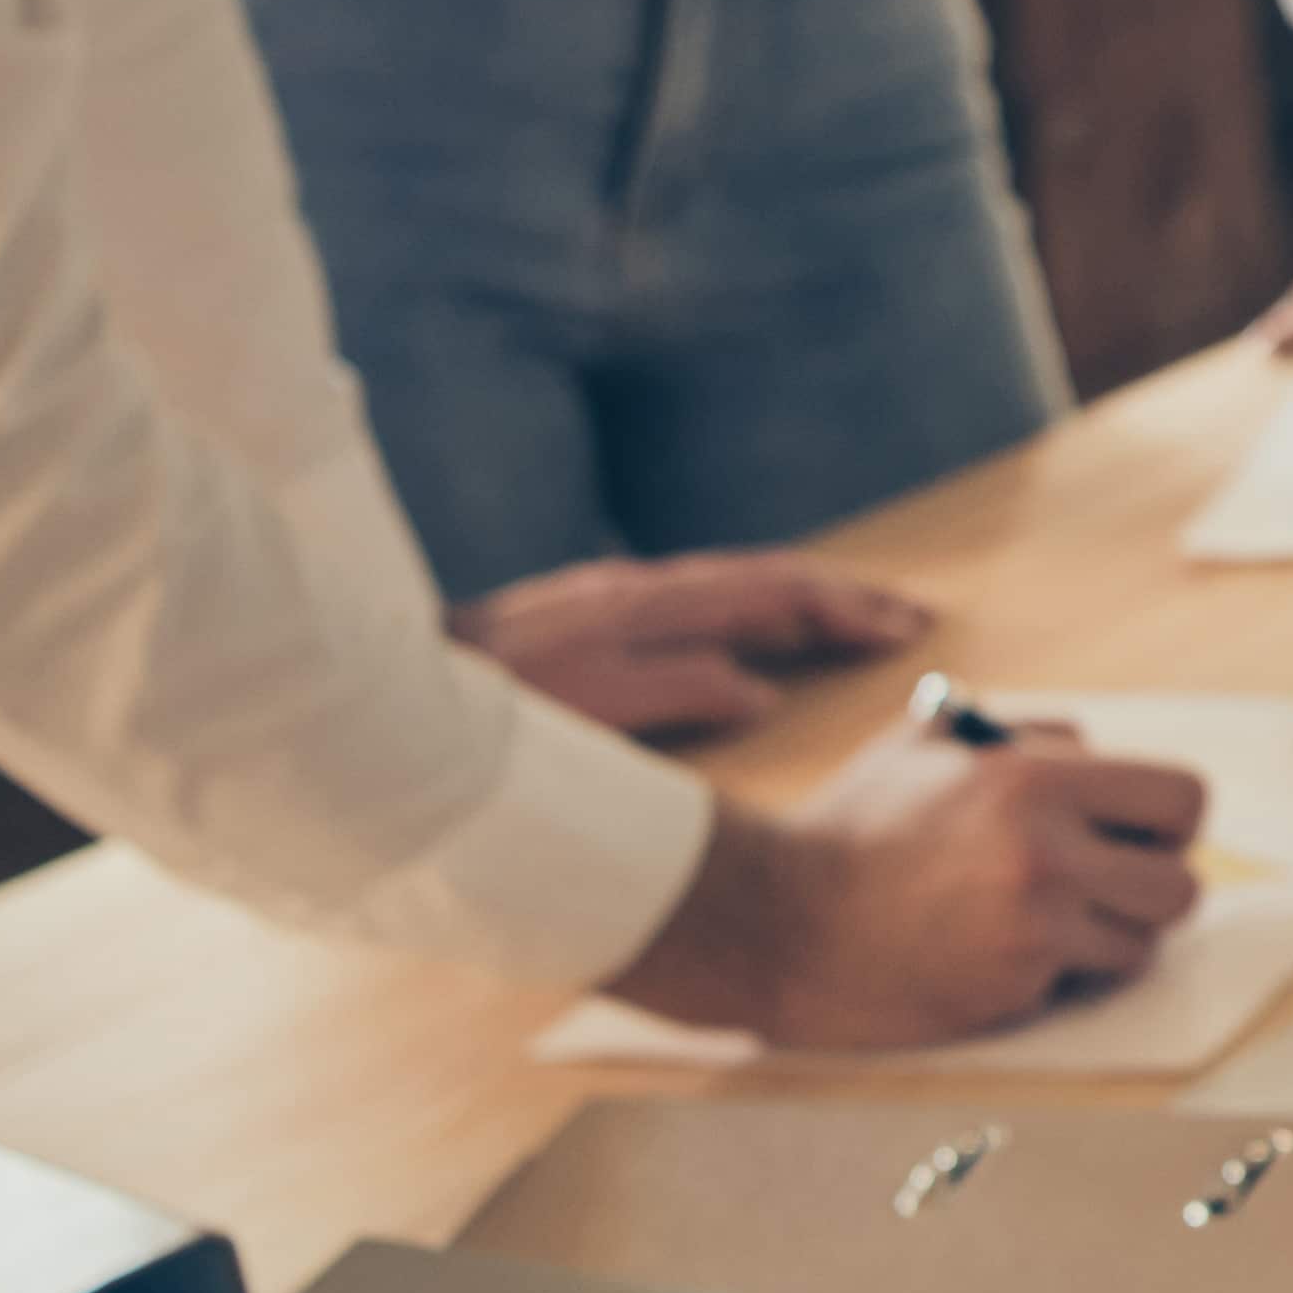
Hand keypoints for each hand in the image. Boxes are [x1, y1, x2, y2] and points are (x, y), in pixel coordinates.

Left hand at [452, 552, 930, 740]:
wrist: (379, 683)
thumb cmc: (482, 714)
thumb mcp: (585, 715)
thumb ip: (676, 692)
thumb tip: (761, 691)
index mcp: (646, 611)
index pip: (772, 594)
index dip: (844, 611)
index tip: (908, 630)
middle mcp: (634, 591)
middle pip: (762, 577)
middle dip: (843, 596)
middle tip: (914, 617)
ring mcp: (607, 596)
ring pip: (728, 582)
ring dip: (802, 596)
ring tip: (859, 615)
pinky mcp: (583, 610)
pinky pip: (694, 595)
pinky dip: (750, 604)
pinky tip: (756, 627)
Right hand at [603, 717, 1216, 1050]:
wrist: (775, 923)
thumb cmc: (851, 829)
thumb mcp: (925, 743)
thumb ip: (1022, 734)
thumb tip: (1096, 748)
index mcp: (1034, 779)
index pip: (1182, 798)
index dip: (1169, 820)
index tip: (1141, 834)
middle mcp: (1046, 853)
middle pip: (1181, 885)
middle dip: (1149, 888)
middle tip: (1106, 888)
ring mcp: (1032, 929)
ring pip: (1142, 944)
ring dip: (1108, 939)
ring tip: (1050, 923)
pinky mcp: (1011, 990)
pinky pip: (1082, 984)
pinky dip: (1057, 977)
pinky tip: (1000, 956)